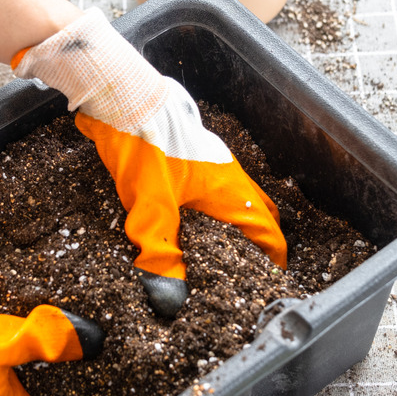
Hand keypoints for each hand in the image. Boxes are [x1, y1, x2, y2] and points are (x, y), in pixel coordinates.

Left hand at [13, 9, 286, 317]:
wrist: (124, 99)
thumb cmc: (143, 146)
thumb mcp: (149, 207)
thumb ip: (161, 252)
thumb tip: (168, 296)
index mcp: (230, 190)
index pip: (267, 230)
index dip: (272, 259)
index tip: (269, 281)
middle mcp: (230, 176)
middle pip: (261, 213)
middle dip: (260, 242)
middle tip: (249, 267)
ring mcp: (213, 163)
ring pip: (239, 199)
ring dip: (239, 224)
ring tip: (221, 251)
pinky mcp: (193, 158)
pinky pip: (218, 188)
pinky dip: (218, 209)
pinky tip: (194, 221)